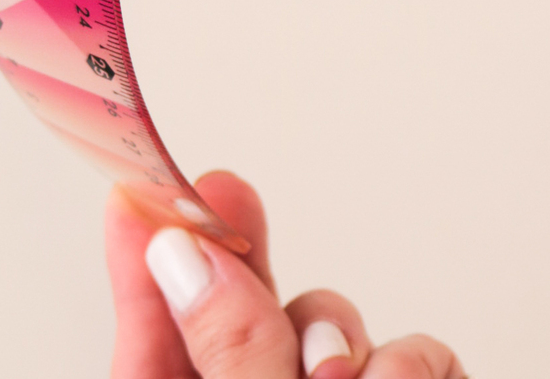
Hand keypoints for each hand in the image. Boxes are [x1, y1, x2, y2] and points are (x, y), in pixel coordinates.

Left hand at [106, 169, 464, 378]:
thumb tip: (184, 259)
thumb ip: (229, 356)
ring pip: (329, 324)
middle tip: (222, 190)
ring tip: (341, 378)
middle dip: (237, 255)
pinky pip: (414, 354)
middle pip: (238, 317)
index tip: (135, 191)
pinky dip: (412, 363)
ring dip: (340, 331)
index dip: (143, 265)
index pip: (151, 349)